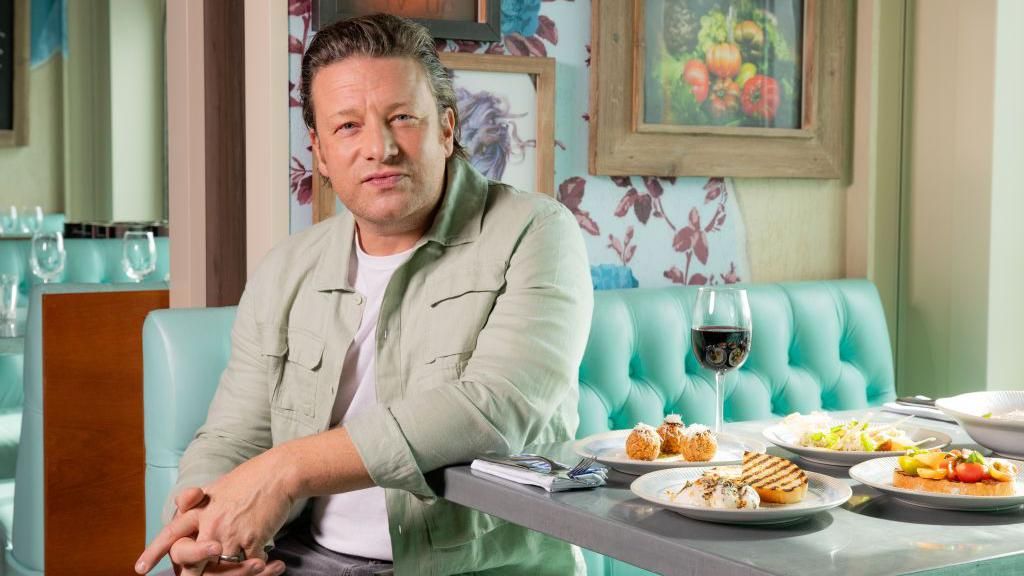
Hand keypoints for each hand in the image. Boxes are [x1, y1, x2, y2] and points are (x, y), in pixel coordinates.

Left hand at [135, 453, 294, 574]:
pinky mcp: (252, 539)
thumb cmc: (250, 478)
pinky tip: (267, 561)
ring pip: (221, 569)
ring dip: (233, 572)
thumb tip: (183, 504)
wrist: (279, 473)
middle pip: (191, 562)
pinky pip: (249, 565)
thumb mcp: (217, 487)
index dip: (154, 552)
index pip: (171, 534)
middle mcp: (210, 524)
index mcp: (199, 511)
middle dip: (193, 575)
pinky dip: (258, 566)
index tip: (140, 568)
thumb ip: (197, 501)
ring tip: (247, 567)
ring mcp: (230, 533)